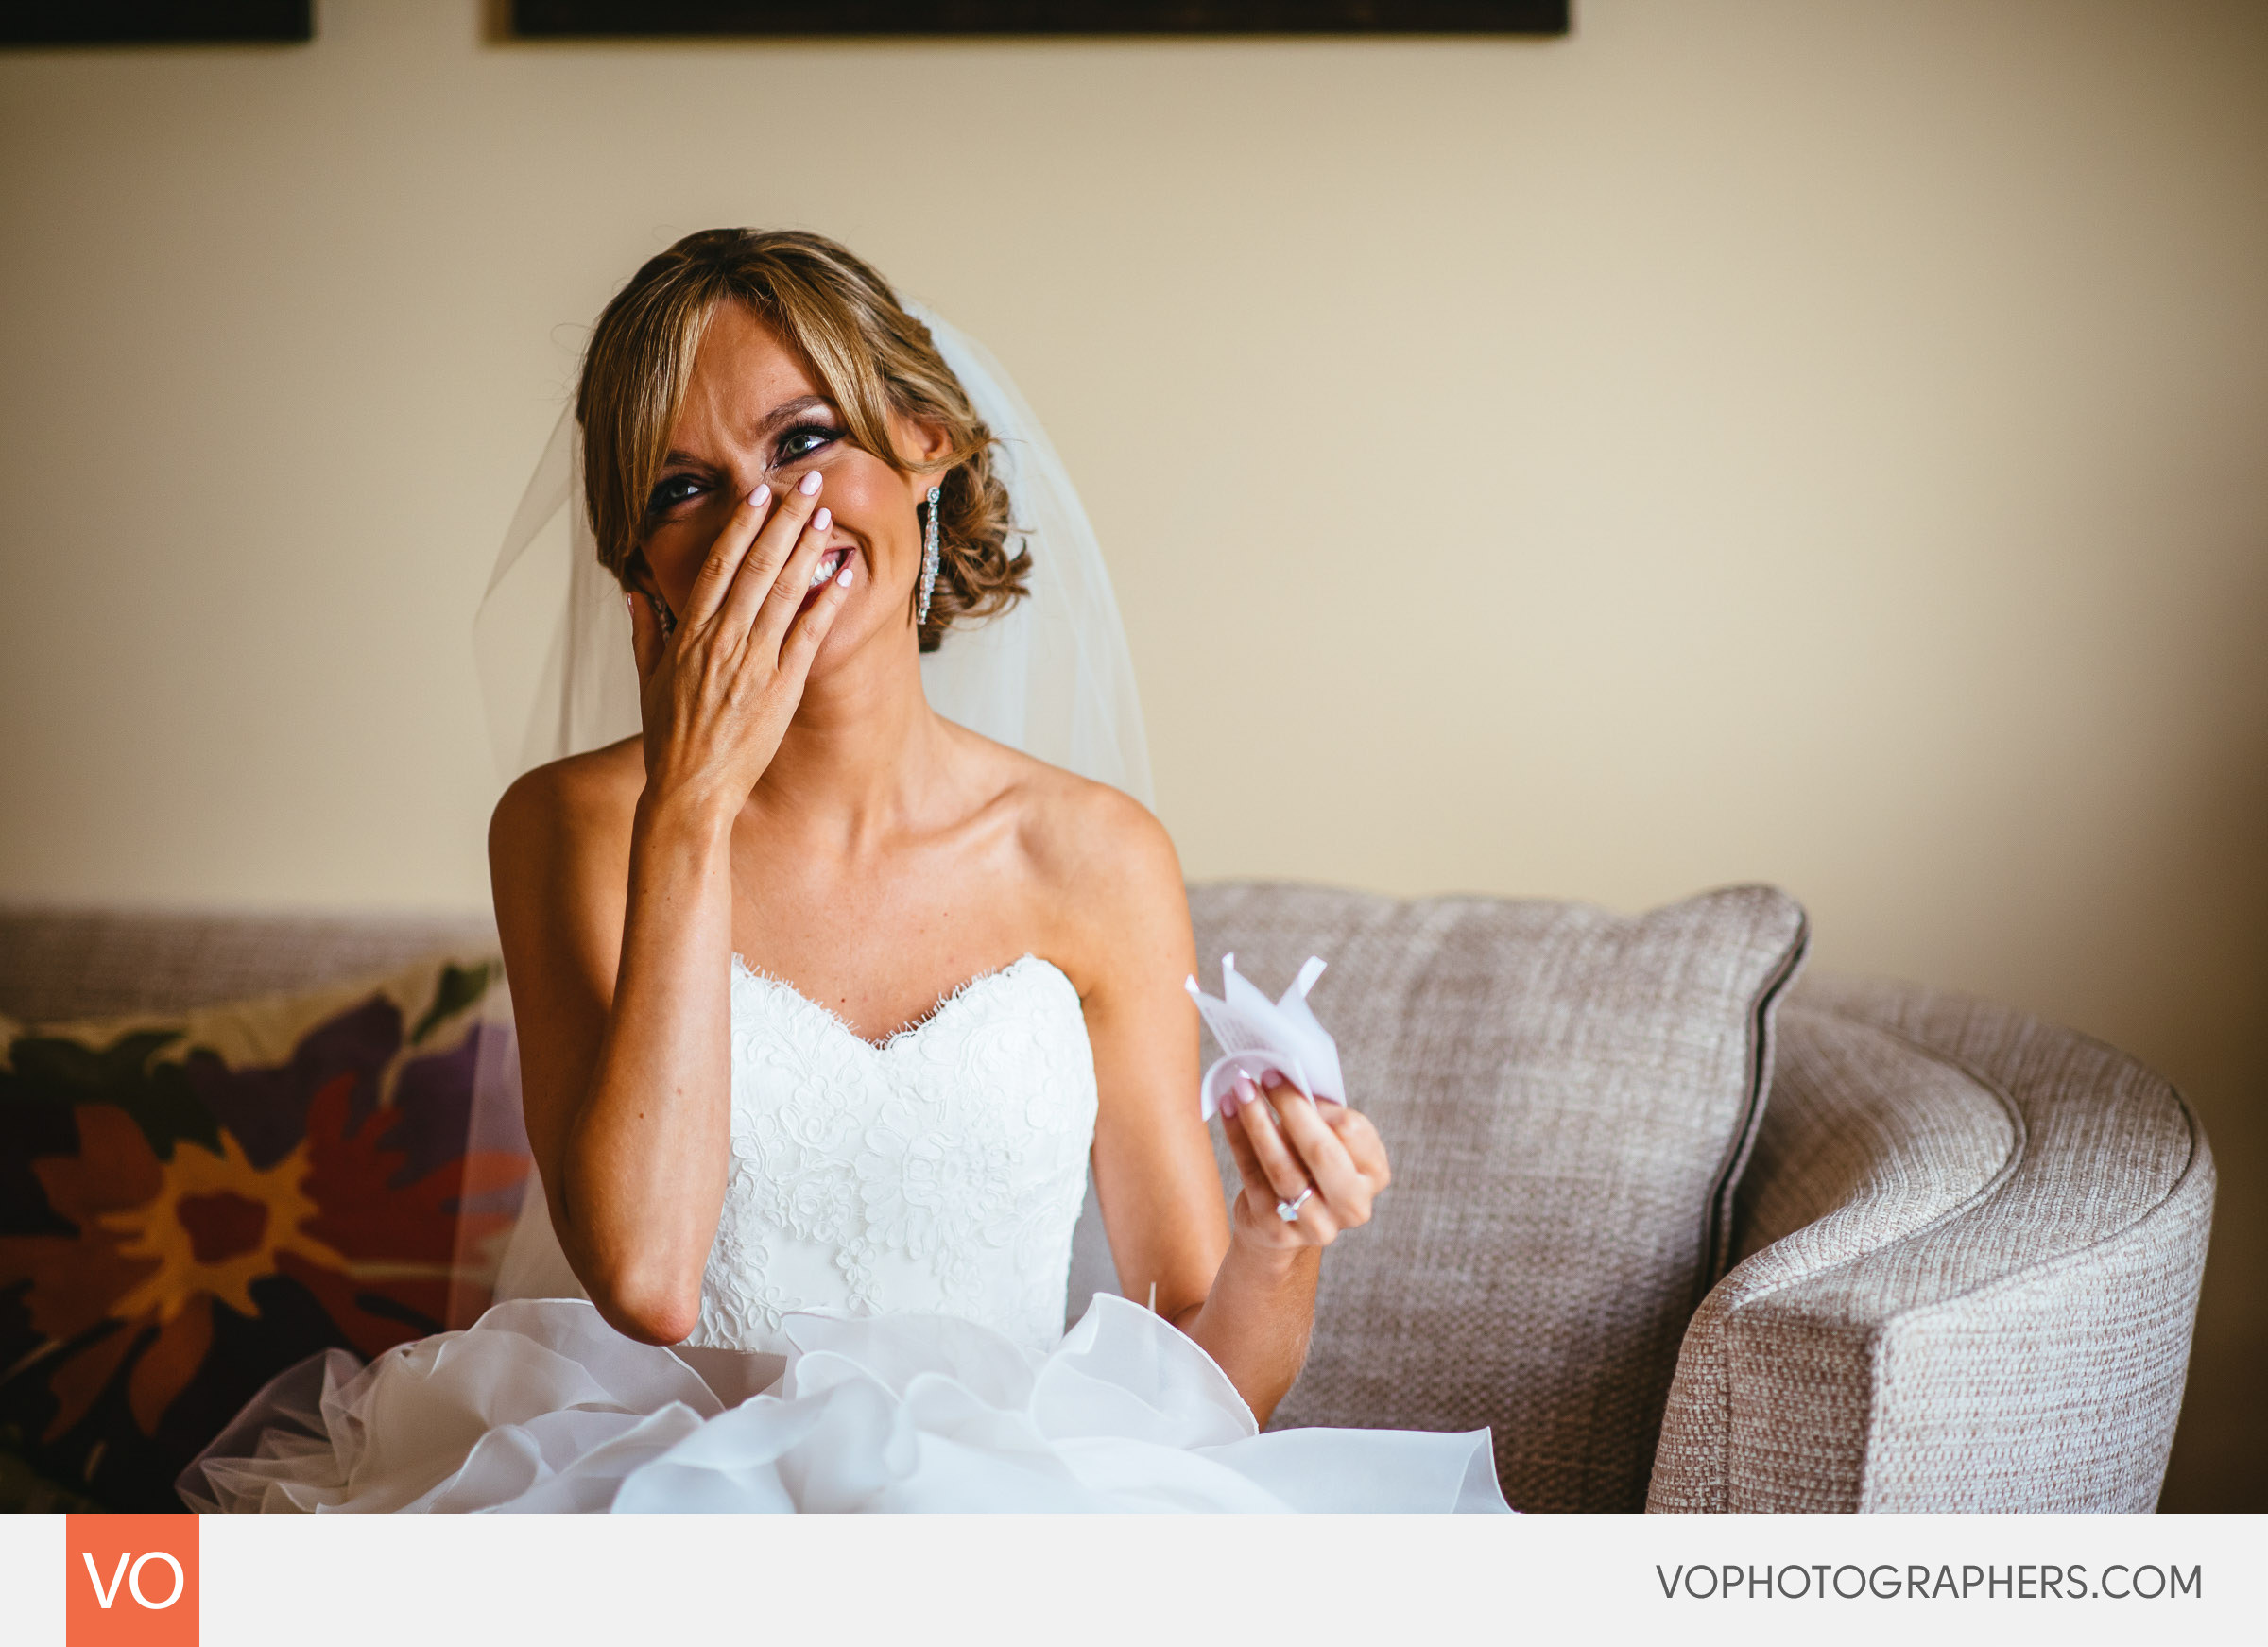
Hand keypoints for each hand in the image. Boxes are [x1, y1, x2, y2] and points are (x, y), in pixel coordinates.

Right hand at [627, 470, 853, 815]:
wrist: (690, 791)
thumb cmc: (669, 740)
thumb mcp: (647, 682)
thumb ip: (644, 633)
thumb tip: (636, 593)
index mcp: (688, 633)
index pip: (719, 564)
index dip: (743, 524)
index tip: (761, 492)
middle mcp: (722, 640)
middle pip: (758, 565)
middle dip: (786, 519)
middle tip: (808, 482)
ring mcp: (754, 663)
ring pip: (786, 591)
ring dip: (808, 547)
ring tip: (828, 513)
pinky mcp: (782, 688)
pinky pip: (809, 635)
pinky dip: (827, 601)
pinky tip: (844, 573)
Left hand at [1220, 1072, 1390, 1250]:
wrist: (1285, 1225)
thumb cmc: (1309, 1168)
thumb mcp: (1328, 1141)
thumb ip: (1321, 1116)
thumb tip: (1289, 1079)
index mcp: (1374, 1174)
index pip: (1353, 1131)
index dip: (1322, 1104)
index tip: (1294, 1078)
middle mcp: (1353, 1205)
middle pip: (1321, 1153)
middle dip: (1291, 1109)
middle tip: (1266, 1078)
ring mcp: (1316, 1224)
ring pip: (1282, 1167)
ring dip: (1257, 1121)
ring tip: (1241, 1090)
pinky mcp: (1276, 1229)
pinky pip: (1253, 1176)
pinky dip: (1238, 1138)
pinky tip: (1229, 1111)